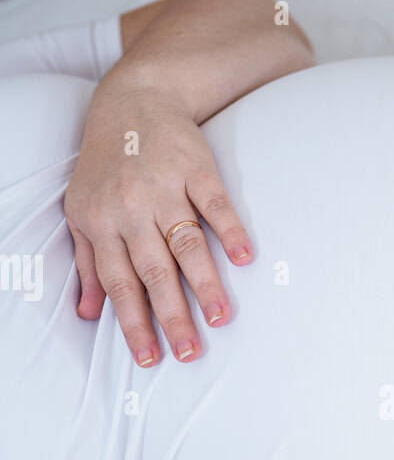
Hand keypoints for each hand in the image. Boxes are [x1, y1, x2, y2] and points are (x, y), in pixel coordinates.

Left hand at [64, 82, 252, 365]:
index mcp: (101, 224)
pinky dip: (230, 229)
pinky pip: (214, 203)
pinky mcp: (196, 168)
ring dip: (204, 283)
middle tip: (190, 352)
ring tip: (221, 318)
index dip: (134, 323)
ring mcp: (164, 187)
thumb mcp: (83, 212)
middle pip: (153, 272)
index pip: (119, 284)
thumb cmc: (107, 165)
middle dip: (171, 315)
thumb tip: (86, 314)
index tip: (151, 358)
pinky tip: (245, 258)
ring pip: (185, 243)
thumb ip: (87, 263)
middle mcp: (130, 209)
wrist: (132, 101)